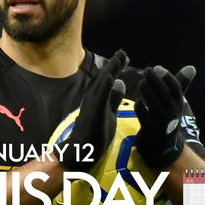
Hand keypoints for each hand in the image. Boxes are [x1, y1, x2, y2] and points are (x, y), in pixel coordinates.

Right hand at [60, 50, 127, 171]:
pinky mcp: (93, 112)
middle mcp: (93, 98)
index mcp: (98, 99)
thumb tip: (120, 82)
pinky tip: (110, 77)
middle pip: (105, 78)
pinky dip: (105, 86)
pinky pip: (100, 98)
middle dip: (114, 64)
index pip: (108, 80)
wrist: (80, 152)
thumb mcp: (109, 113)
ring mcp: (91, 104)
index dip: (116, 68)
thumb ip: (113, 99)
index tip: (124, 57)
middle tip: (123, 52)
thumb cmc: (94, 135)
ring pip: (102, 84)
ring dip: (110, 70)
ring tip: (118, 58)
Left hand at [134, 65, 195, 168]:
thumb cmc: (167, 117)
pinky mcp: (150, 128)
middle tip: (147, 70)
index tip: (157, 67)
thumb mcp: (176, 102)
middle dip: (155, 80)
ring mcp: (161, 121)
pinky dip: (140, 106)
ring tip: (141, 83)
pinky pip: (143, 114)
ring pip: (153, 102)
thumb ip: (181, 84)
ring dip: (146, 90)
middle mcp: (172, 112)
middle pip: (164, 93)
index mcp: (178, 104)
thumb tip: (192, 67)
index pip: (176, 88)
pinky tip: (138, 102)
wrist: (162, 145)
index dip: (167, 76)